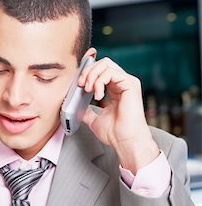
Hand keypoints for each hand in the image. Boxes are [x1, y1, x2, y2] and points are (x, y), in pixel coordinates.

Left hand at [79, 56, 158, 173]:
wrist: (125, 141)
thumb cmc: (115, 133)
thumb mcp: (94, 119)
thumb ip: (86, 110)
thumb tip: (74, 104)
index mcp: (115, 90)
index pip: (101, 70)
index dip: (87, 71)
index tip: (78, 83)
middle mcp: (122, 84)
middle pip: (103, 63)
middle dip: (88, 71)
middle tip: (81, 85)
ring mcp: (127, 82)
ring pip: (106, 64)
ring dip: (92, 75)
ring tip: (88, 90)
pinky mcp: (130, 84)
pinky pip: (111, 72)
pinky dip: (100, 81)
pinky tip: (98, 95)